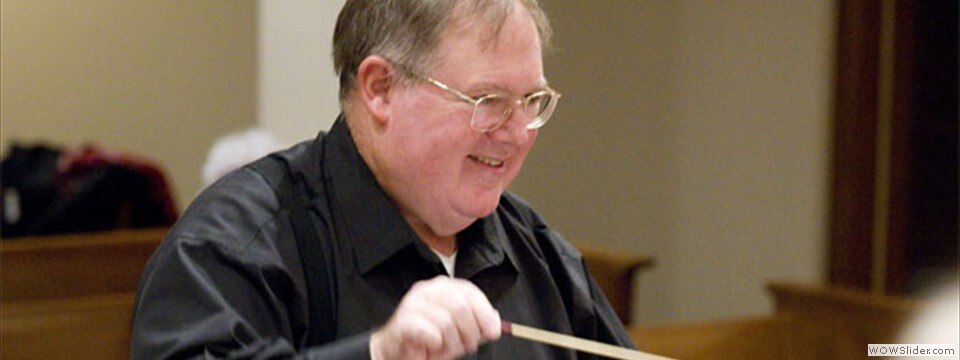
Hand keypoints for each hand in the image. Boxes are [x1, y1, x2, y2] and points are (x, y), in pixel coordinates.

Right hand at [370, 276, 501, 359]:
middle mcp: (428, 290)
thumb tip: (495, 322)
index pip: (470, 292)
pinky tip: (432, 347)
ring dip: (451, 344)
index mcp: (443, 287)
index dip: (484, 313)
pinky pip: (431, 333)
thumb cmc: (427, 341)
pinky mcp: (404, 319)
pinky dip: (436, 345)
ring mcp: (414, 303)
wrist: (395, 351)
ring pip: (447, 322)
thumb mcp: (458, 332)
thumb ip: (477, 325)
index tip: (492, 332)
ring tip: (445, 350)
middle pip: (461, 307)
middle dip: (469, 332)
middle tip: (467, 347)